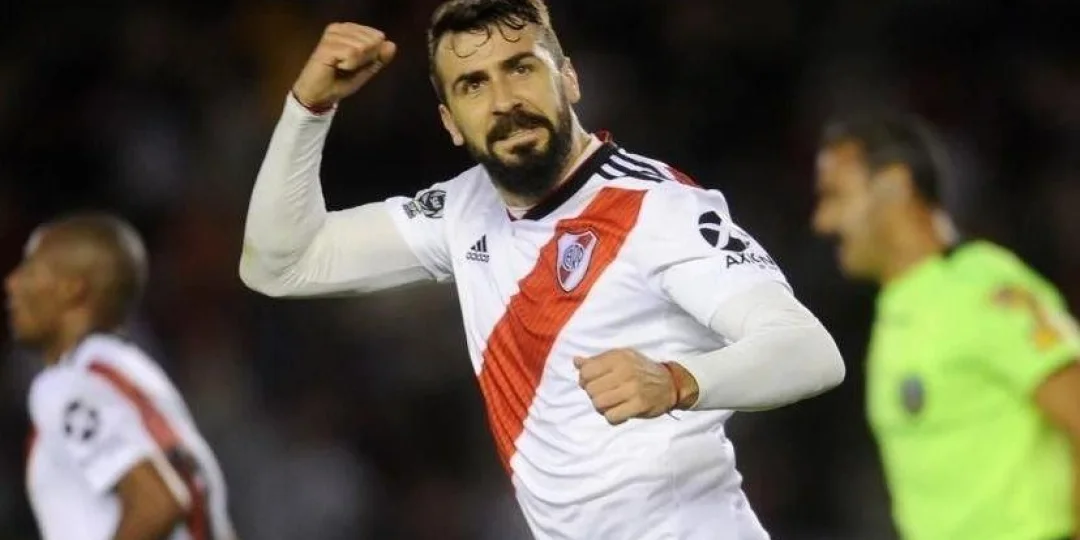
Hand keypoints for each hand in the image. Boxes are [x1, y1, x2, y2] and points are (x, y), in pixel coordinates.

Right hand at [292, 23, 397, 110]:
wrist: (319, 96)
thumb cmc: (340, 81)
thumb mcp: (366, 69)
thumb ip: (379, 57)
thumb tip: (391, 45)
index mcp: (349, 29)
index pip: (378, 36)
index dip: (372, 55)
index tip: (355, 63)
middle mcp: (339, 28)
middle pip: (371, 41)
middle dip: (365, 59)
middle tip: (347, 67)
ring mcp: (332, 35)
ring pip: (362, 47)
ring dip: (355, 64)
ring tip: (340, 67)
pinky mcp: (326, 46)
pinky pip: (352, 54)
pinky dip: (349, 66)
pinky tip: (335, 67)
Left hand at [574, 349, 696, 424]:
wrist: (671, 383)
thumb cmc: (641, 370)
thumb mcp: (621, 358)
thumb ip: (597, 360)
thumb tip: (576, 361)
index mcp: (618, 357)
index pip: (586, 371)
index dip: (584, 380)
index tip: (593, 383)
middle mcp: (625, 371)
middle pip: (591, 390)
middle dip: (594, 395)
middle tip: (605, 395)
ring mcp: (632, 389)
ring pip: (599, 404)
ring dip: (602, 407)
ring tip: (611, 404)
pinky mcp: (639, 405)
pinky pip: (612, 417)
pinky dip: (612, 417)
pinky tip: (620, 412)